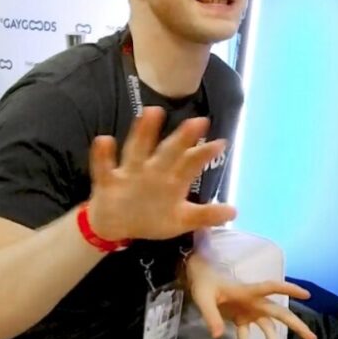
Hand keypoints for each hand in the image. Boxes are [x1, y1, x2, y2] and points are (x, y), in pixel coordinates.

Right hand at [87, 107, 235, 240]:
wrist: (114, 226)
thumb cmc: (151, 216)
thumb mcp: (180, 220)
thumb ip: (205, 215)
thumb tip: (235, 211)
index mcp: (171, 178)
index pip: (191, 163)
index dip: (205, 153)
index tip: (222, 142)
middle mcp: (153, 170)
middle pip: (168, 151)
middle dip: (182, 138)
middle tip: (198, 121)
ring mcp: (130, 172)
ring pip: (138, 150)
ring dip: (144, 133)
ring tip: (152, 112)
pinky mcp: (108, 181)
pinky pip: (104, 167)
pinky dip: (103, 154)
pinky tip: (104, 140)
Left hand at [188, 271, 317, 338]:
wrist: (199, 279)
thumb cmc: (204, 283)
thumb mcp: (203, 298)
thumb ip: (211, 316)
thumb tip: (219, 336)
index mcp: (248, 291)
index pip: (272, 288)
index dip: (289, 290)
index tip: (307, 295)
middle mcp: (254, 302)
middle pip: (279, 313)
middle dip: (296, 325)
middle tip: (312, 338)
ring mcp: (249, 311)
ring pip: (268, 328)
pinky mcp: (241, 319)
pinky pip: (246, 336)